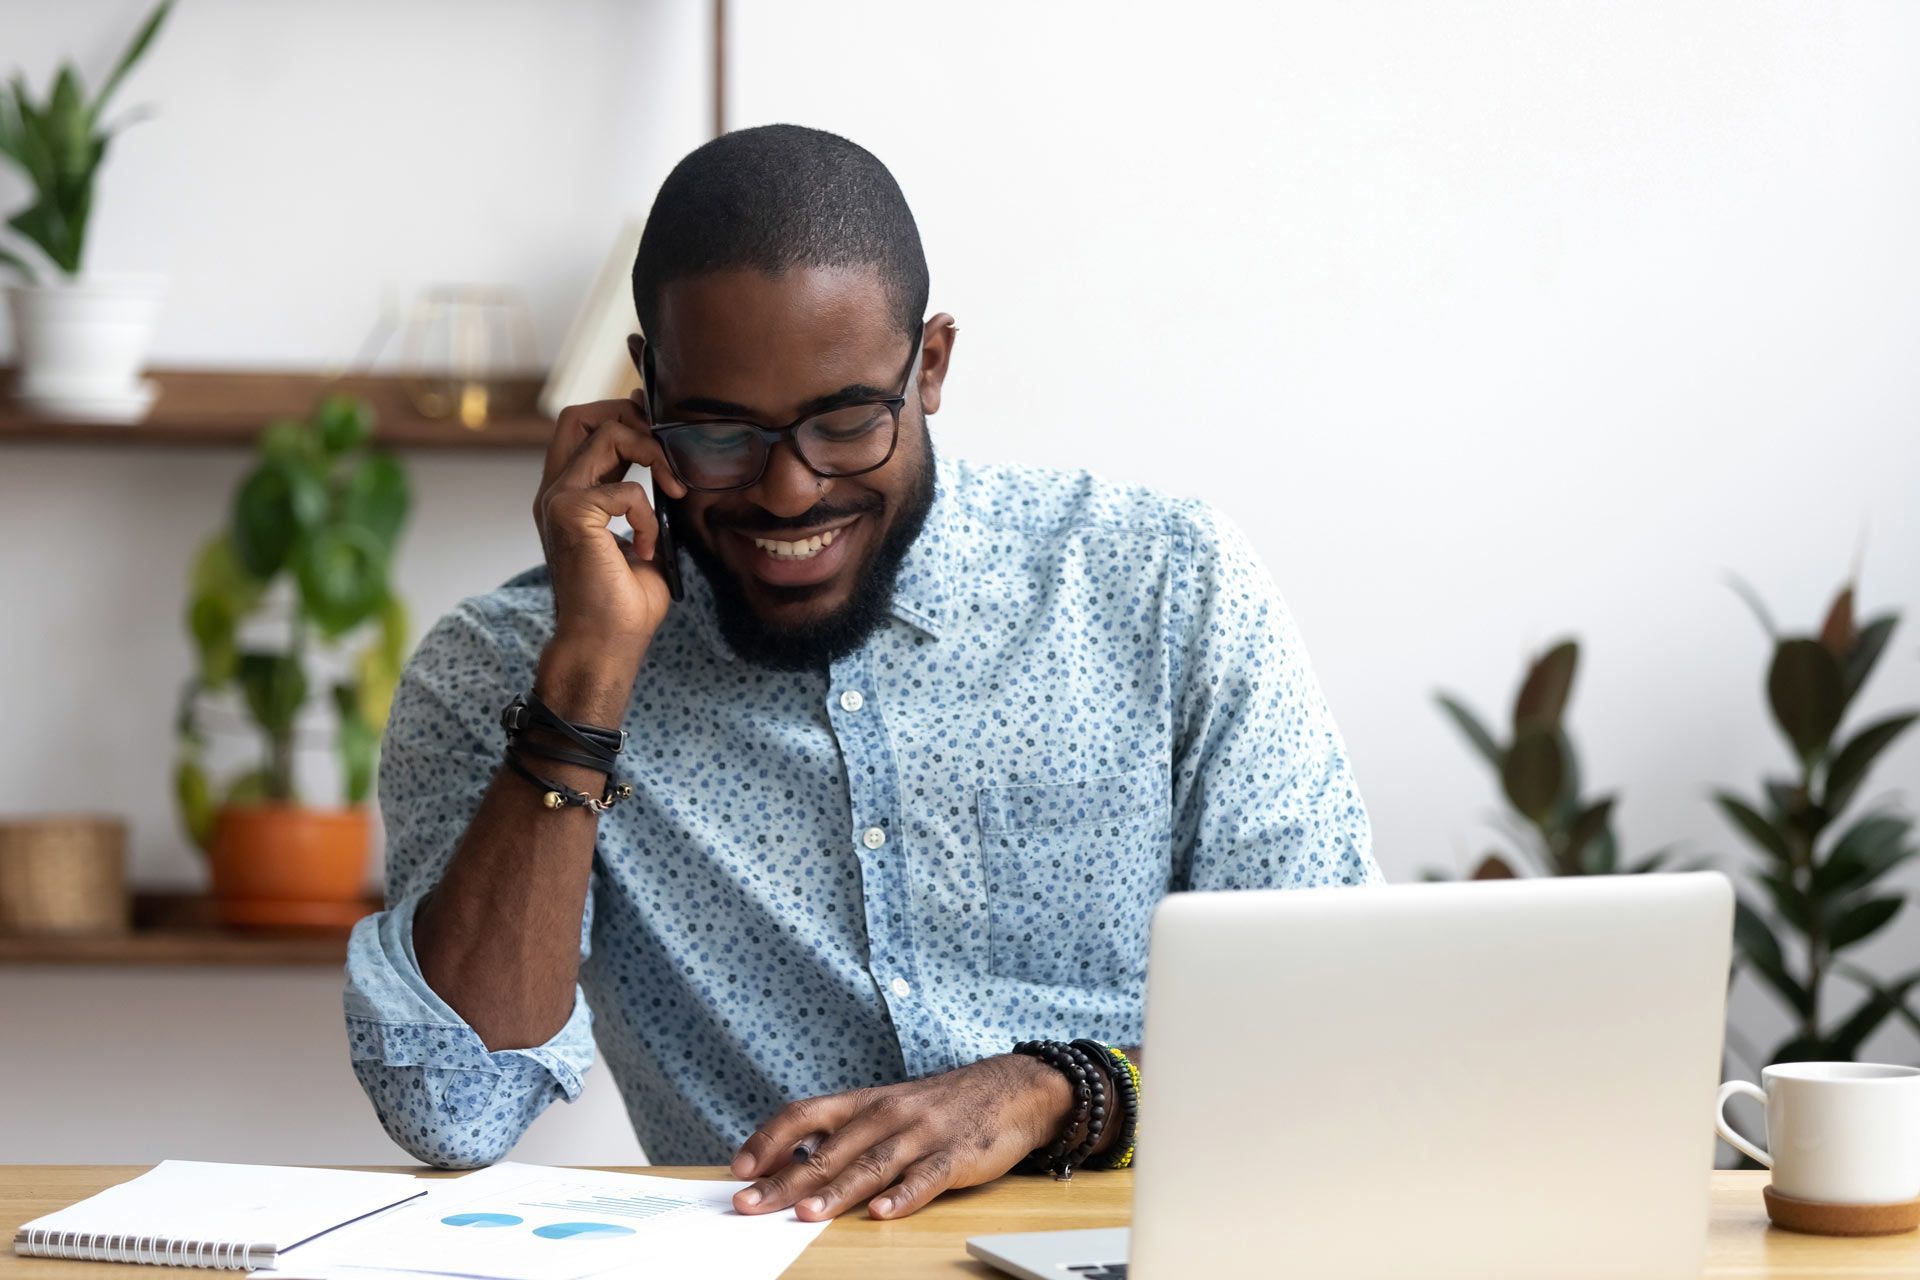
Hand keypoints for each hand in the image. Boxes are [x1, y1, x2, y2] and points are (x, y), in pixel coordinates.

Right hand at [532, 395, 687, 664]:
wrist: (602, 647)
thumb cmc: (623, 607)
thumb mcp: (644, 542)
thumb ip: (648, 506)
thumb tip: (673, 475)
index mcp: (568, 496)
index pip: (582, 429)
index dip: (620, 414)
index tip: (660, 425)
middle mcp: (556, 492)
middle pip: (580, 415)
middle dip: (628, 416)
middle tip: (664, 451)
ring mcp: (558, 500)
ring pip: (605, 433)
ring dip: (652, 454)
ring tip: (673, 492)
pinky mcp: (570, 514)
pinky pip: (627, 490)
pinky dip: (650, 515)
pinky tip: (647, 548)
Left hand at [728, 1055, 1076, 1221]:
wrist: (1010, 1089)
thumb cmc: (940, 1105)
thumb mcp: (887, 1108)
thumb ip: (843, 1133)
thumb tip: (788, 1161)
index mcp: (864, 1102)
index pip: (804, 1114)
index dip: (769, 1140)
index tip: (740, 1167)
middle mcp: (886, 1115)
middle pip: (828, 1150)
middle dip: (785, 1181)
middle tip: (751, 1204)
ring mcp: (921, 1135)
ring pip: (871, 1165)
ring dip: (836, 1191)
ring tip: (807, 1213)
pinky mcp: (955, 1156)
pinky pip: (925, 1178)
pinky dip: (903, 1196)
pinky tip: (883, 1213)